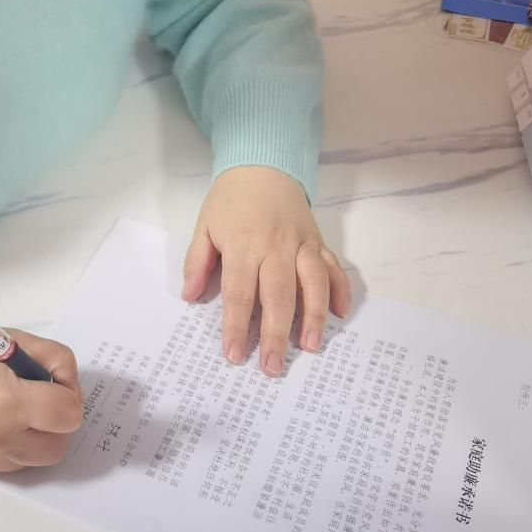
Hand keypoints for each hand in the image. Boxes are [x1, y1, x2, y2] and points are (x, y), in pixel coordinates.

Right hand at [0, 327, 83, 471]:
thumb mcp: (11, 339)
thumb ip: (53, 359)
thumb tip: (71, 388)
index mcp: (6, 400)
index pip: (68, 413)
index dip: (69, 394)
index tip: (54, 383)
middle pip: (60, 444)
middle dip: (58, 420)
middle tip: (41, 398)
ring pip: (41, 457)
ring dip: (41, 435)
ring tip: (20, 410)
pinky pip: (18, 463)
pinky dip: (20, 444)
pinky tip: (2, 421)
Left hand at [183, 165, 351, 376]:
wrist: (263, 164)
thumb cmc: (230, 199)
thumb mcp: (204, 225)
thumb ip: (197, 261)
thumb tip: (190, 296)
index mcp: (244, 246)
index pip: (240, 293)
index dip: (236, 326)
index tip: (234, 354)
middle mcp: (275, 247)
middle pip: (278, 295)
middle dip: (275, 333)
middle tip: (272, 367)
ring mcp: (301, 244)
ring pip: (312, 283)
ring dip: (313, 317)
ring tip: (309, 347)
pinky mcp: (318, 241)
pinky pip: (333, 268)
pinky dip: (341, 290)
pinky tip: (341, 315)